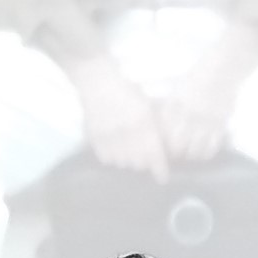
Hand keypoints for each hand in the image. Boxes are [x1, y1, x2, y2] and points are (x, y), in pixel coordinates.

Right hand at [67, 57, 169, 178]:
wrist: (96, 78)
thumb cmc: (125, 89)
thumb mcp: (145, 104)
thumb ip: (154, 127)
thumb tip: (161, 148)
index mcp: (141, 121)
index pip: (153, 153)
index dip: (159, 169)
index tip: (163, 179)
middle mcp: (126, 131)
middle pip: (138, 162)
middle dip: (143, 163)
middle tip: (143, 156)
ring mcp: (108, 135)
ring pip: (122, 162)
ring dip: (128, 161)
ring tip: (128, 150)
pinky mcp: (94, 137)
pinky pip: (106, 158)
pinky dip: (112, 157)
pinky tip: (114, 148)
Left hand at [154, 27, 257, 162]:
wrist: (226, 68)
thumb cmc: (200, 72)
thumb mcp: (178, 82)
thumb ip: (167, 96)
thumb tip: (152, 103)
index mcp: (176, 102)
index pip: (164, 128)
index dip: (162, 140)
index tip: (161, 145)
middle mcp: (189, 114)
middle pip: (177, 143)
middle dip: (175, 151)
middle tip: (175, 153)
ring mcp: (205, 121)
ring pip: (194, 148)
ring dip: (190, 154)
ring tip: (189, 153)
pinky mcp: (220, 124)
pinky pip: (212, 146)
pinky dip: (206, 152)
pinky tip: (204, 151)